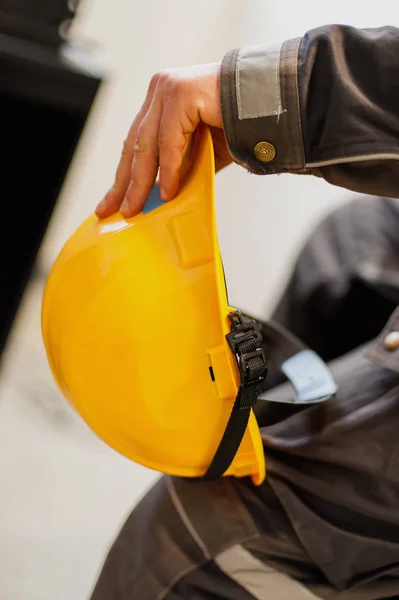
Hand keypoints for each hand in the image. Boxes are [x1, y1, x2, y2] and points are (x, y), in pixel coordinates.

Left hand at [95, 62, 231, 218]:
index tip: (112, 200)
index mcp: (161, 100)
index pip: (135, 142)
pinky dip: (167, 170)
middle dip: (123, 182)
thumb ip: (179, 169)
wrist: (272, 105)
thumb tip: (158, 195)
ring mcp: (169, 89)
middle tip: (114, 210)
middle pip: (135, 144)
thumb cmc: (238, 126)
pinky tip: (165, 192)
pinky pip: (168, 141)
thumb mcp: (199, 154)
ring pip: (147, 144)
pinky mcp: (181, 93)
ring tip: (134, 208)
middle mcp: (160, 90)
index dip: (123, 175)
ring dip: (139, 182)